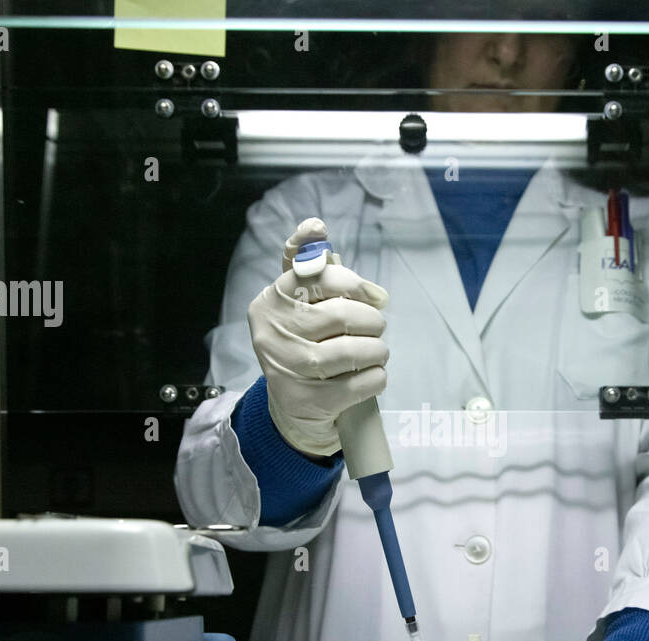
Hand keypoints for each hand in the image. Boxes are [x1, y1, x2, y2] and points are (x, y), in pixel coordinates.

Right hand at [247, 217, 390, 456]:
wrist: (292, 407)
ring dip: (377, 351)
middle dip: (371, 321)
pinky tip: (372, 374)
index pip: (320, 276)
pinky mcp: (310, 401)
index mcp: (271, 301)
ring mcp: (289, 370)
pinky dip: (377, 377)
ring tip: (377, 352)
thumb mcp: (298, 301)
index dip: (356, 285)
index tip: (374, 296)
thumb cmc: (304, 342)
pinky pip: (362, 383)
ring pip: (354, 350)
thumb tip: (315, 225)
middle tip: (376, 328)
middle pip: (342, 315)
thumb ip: (309, 264)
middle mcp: (274, 333)